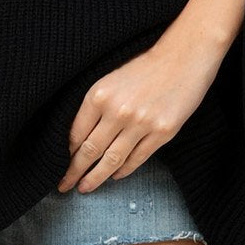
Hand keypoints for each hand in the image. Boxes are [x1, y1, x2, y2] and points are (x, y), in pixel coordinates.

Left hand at [57, 32, 225, 193]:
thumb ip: (97, 105)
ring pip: (112, 160)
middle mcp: (117, 111)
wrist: (184, 56)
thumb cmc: (146, 65)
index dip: (67, 154)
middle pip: (90, 151)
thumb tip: (79, 137)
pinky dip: (124, 170)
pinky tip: (115, 175)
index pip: (77, 133)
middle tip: (65, 185)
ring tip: (85, 187)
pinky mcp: (162, 132)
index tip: (61, 165)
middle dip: (74, 172)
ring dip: (96, 178)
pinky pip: (137, 159)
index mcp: (100, 94)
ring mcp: (141, 124)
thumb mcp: (112, 78)